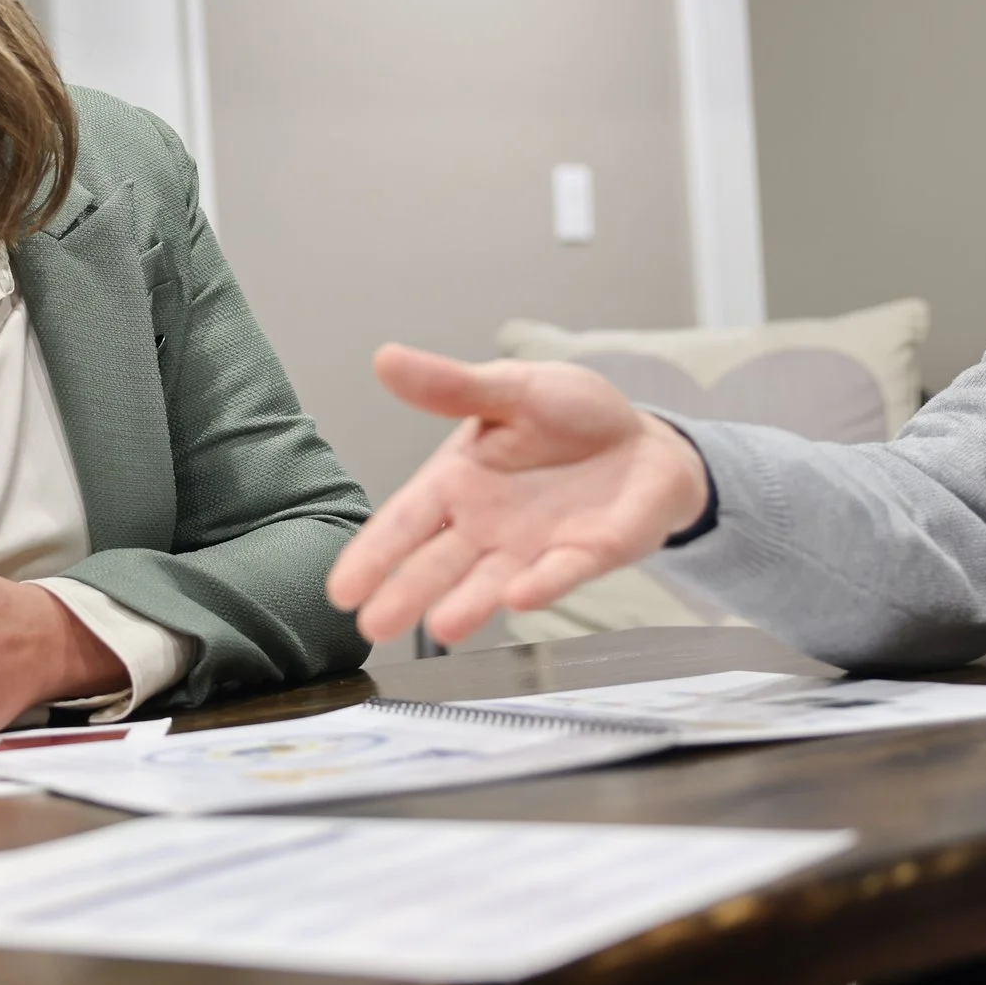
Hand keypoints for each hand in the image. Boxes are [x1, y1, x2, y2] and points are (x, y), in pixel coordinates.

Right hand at [326, 344, 711, 645]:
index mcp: (457, 483)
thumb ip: (451, 386)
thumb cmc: (568, 416)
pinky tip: (519, 597)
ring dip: (468, 604)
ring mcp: (534, 547)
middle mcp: (486, 525)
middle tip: (373, 625)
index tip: (340, 589)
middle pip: (437, 564)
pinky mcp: (585, 555)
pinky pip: (560, 572)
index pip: (403, 523)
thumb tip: (385, 358)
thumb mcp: (509, 389)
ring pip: (491, 580)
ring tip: (443, 626)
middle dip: (406, 594)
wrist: (645, 441)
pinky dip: (541, 584)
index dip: (372, 555)